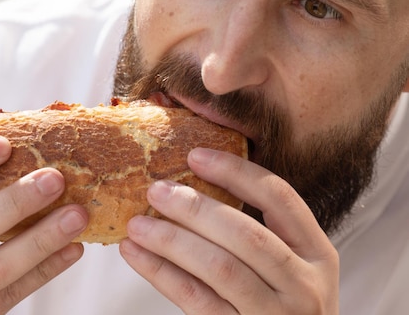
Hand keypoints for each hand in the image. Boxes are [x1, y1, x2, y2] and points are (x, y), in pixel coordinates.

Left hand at [120, 147, 338, 313]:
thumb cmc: (280, 306)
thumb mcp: (289, 269)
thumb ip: (257, 234)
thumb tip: (189, 185)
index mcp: (318, 254)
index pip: (280, 198)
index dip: (236, 172)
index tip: (194, 155)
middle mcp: (304, 285)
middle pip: (245, 234)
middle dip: (195, 208)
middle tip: (156, 190)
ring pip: (219, 267)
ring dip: (171, 240)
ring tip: (137, 223)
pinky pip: (196, 299)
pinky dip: (161, 273)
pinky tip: (137, 254)